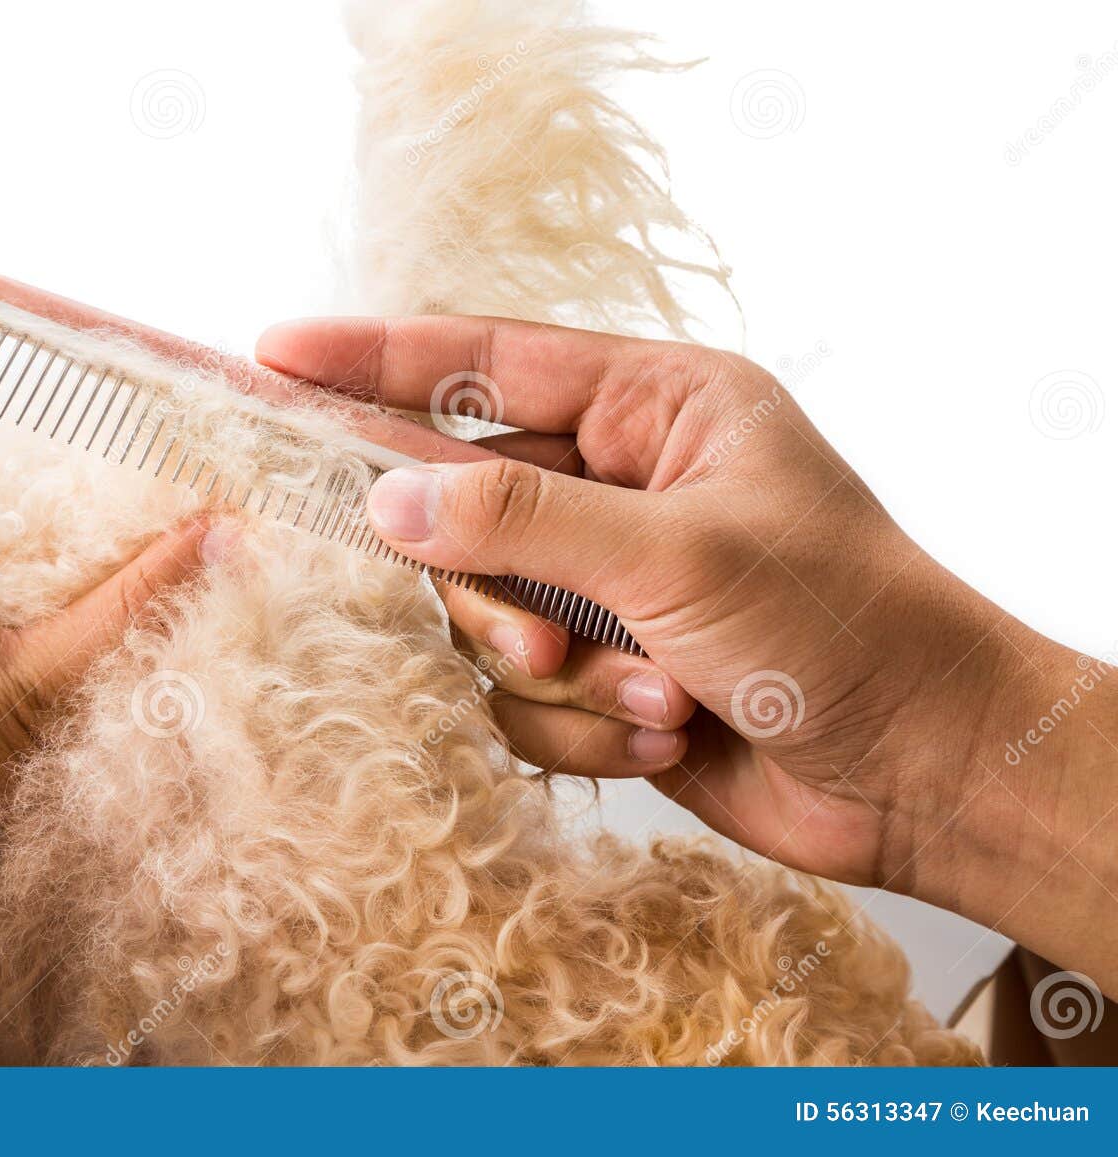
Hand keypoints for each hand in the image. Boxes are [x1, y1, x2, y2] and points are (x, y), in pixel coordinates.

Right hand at [256, 316, 1117, 986]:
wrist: (922, 774)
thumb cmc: (842, 626)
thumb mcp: (679, 555)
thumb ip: (521, 522)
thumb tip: (388, 502)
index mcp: (658, 408)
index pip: (488, 364)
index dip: (375, 360)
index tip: (278, 355)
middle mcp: (619, 487)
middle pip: (463, 508)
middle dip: (493, 591)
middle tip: (538, 639)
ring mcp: (604, 584)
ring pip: (481, 614)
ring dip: (559, 674)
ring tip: (653, 698)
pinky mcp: (598, 673)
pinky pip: (517, 696)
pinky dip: (581, 727)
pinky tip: (665, 736)